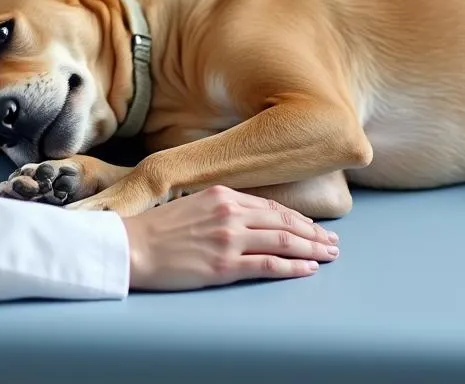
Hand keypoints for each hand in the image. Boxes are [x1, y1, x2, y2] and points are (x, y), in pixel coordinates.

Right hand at [121, 185, 338, 290]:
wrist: (132, 247)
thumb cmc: (156, 229)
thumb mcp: (192, 203)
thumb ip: (220, 207)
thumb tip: (245, 216)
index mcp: (222, 194)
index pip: (271, 206)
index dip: (296, 218)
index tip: (313, 226)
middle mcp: (230, 212)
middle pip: (283, 222)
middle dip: (312, 232)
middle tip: (332, 241)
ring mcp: (229, 239)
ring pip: (282, 241)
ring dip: (310, 248)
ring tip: (329, 255)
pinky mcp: (225, 265)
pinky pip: (268, 265)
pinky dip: (292, 267)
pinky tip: (307, 269)